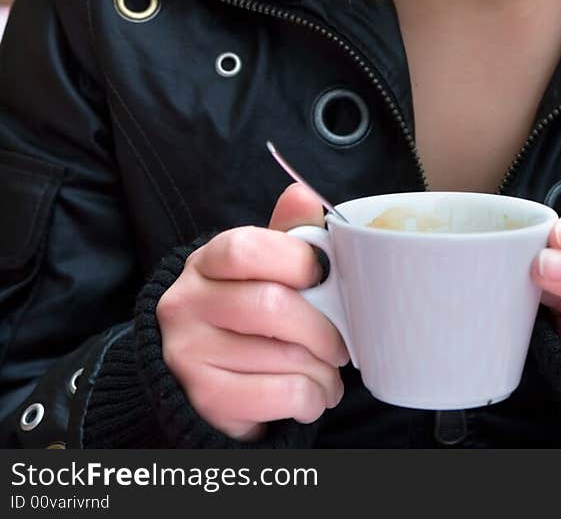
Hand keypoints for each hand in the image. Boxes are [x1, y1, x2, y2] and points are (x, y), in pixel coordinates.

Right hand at [156, 184, 349, 440]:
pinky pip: (279, 394)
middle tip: (341, 344)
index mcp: (205, 263)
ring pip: (283, 356)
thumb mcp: (263, 270)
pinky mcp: (204, 399)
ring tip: (329, 372)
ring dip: (323, 370)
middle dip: (322, 329)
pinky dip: (311, 398)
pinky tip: (312, 395)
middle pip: (270, 306)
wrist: (205, 381)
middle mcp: (186, 304)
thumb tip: (304, 195)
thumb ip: (287, 235)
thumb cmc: (247, 315)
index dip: (296, 260)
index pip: (246, 250)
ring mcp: (188, 353)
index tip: (323, 277)